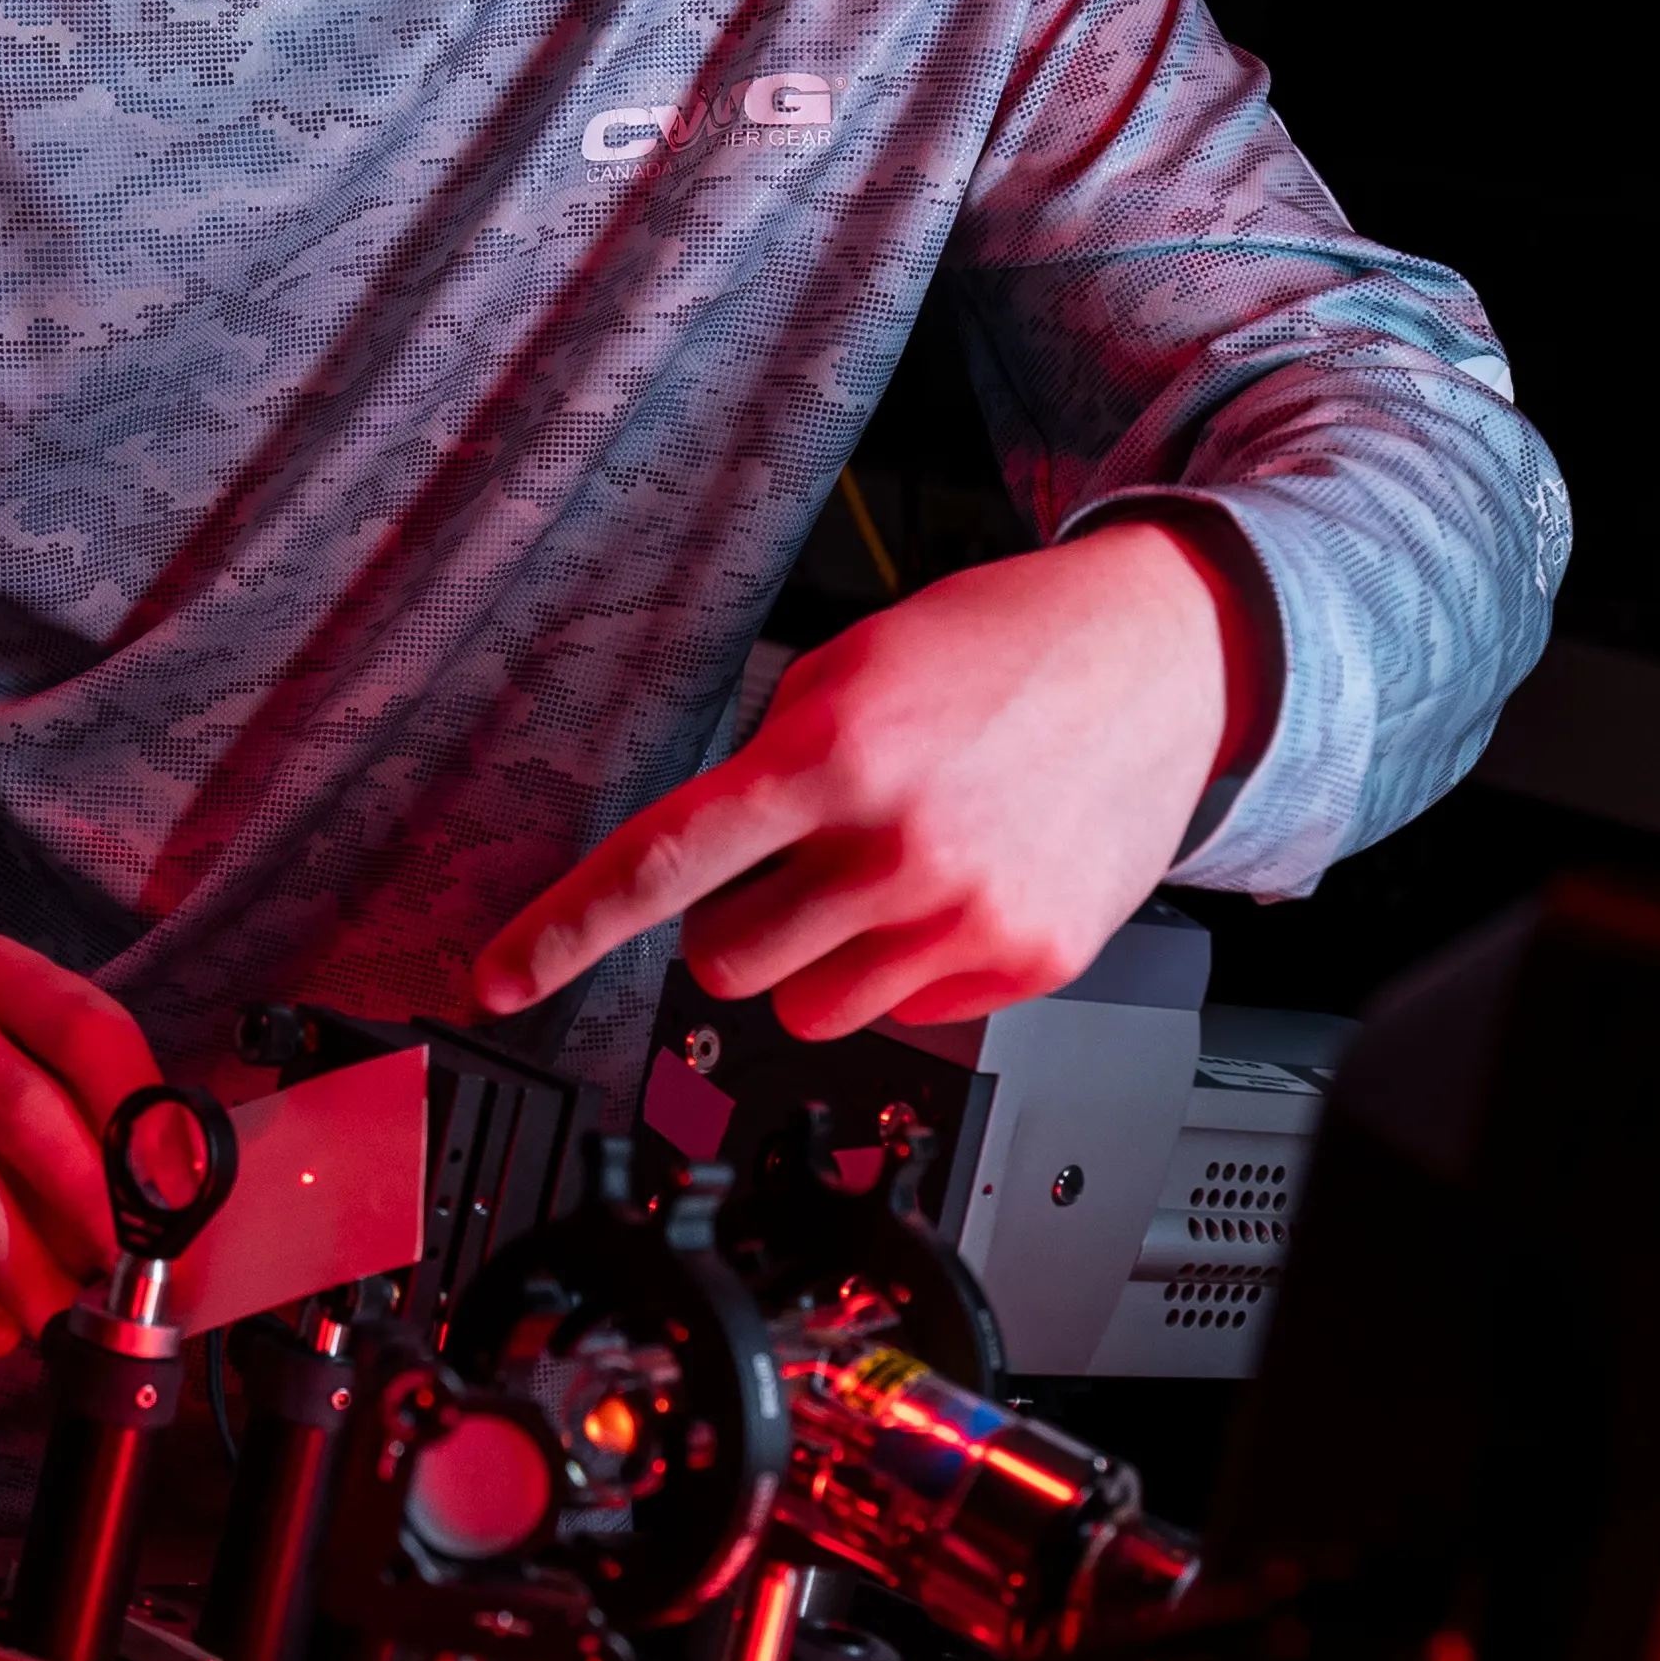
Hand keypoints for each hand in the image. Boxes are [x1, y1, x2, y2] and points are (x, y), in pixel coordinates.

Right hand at [0, 933, 163, 1361]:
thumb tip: (178, 1204)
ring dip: (22, 1266)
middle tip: (125, 1276)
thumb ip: (112, 1139)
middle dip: (87, 1205)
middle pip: (20, 1104)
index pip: (85, 1028)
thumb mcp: (50, 1114)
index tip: (178, 1205)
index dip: (142, 1122)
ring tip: (61, 1316)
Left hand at [468, 522, 1258, 1039]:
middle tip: (798, 857)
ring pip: (809, 1008)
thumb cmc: (999, 648)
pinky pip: (908, 1012)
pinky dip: (910, 966)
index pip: (661, 865)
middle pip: (728, 960)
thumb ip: (768, 768)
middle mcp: (896, 845)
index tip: (498, 979)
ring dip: (819, 955)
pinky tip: (957, 885)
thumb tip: (698, 867)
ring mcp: (966, 917)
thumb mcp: (851, 669)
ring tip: (882, 870)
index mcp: (832, 753)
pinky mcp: (1027, 963)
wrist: (1161, 659)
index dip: (565, 932)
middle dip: (740, 919)